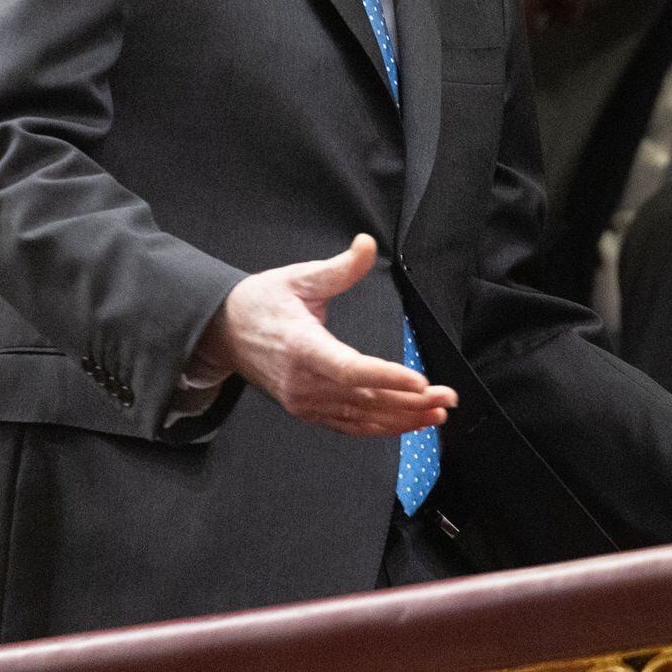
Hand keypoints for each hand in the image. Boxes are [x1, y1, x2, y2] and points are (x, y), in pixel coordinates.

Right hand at [190, 234, 456, 436]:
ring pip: (361, 417)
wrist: (223, 334)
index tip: (420, 381)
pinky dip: (381, 428)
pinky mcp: (307, 410)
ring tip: (438, 414)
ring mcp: (304, 401)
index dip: (386, 376)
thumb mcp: (298, 277)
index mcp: (301, 346)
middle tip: (448, 398)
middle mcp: (303, 382)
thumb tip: (366, 242)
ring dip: (403, 418)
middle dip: (410, 401)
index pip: (349, 368)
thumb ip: (338, 268)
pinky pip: (349, 425)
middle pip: (364, 398)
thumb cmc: (262, 302)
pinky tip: (409, 424)